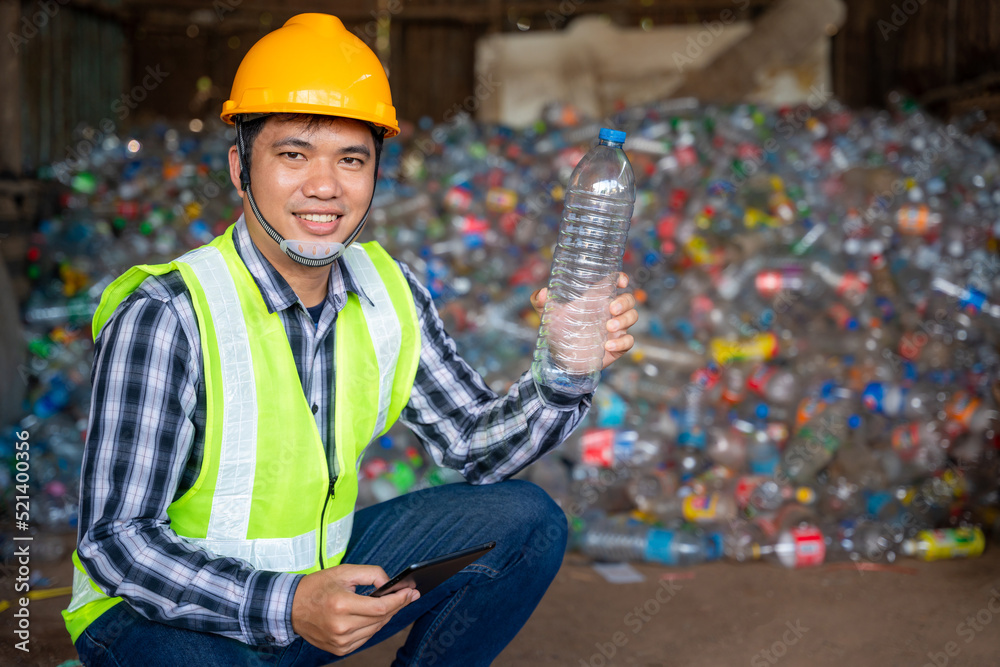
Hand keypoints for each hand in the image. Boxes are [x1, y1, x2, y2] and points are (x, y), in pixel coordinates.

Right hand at [291, 564, 417, 655]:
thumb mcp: (344, 572)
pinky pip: (365, 637)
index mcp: (341, 605)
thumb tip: (391, 584)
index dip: (399, 600)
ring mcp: (340, 641)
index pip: (380, 607)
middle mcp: (341, 626)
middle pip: (381, 618)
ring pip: (375, 629)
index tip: (411, 592)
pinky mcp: (339, 649)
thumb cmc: (318, 587)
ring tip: (392, 603)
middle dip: (397, 605)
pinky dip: (372, 626)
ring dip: (385, 616)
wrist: (291, 607)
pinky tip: (373, 615)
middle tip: (408, 595)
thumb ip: (372, 574)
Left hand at [530, 272, 637, 370]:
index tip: (621, 281)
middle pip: (629, 300)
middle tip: (611, 308)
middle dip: (624, 302)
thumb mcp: (548, 315)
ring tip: (609, 327)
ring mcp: (615, 329)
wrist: (560, 359)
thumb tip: (542, 293)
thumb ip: (540, 302)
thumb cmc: (558, 331)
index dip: (621, 279)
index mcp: (596, 300)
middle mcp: (609, 312)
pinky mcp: (617, 346)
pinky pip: (629, 341)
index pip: (615, 284)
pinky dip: (622, 342)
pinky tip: (607, 345)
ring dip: (624, 320)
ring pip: (632, 317)